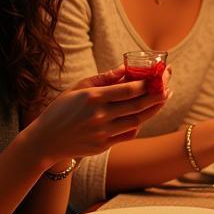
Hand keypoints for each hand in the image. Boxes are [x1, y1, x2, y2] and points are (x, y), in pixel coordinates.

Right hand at [25, 67, 168, 164]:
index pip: (128, 90)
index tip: (159, 77)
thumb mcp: (77, 88)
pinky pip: (128, 135)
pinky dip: (138, 125)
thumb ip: (103, 78)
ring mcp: (102, 132)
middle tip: (169, 87)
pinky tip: (144, 115)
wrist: (44, 141)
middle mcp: (100, 116)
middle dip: (157, 95)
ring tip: (164, 99)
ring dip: (153, 110)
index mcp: (93, 97)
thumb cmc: (61, 110)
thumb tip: (125, 68)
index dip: (147, 84)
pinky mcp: (103, 146)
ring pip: (137, 121)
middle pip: (137, 106)